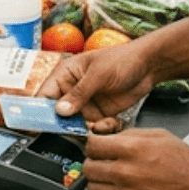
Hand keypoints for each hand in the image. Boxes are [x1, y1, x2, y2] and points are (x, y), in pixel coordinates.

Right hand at [39, 35, 159, 131]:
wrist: (148, 66)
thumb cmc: (122, 59)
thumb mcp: (98, 74)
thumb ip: (79, 93)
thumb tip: (60, 111)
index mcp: (66, 75)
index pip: (45, 95)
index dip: (40, 111)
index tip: (40, 126)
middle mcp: (72, 91)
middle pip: (59, 115)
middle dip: (67, 125)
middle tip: (77, 130)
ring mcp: (86, 103)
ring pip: (76, 125)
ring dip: (87, 129)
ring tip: (102, 124)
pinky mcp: (100, 114)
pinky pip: (93, 128)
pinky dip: (102, 130)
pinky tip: (112, 122)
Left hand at [83, 128, 188, 189]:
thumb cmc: (187, 163)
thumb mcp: (158, 135)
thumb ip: (129, 135)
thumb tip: (107, 137)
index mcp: (132, 149)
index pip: (92, 145)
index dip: (93, 144)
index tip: (97, 146)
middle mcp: (126, 173)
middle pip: (88, 168)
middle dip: (94, 162)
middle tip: (103, 162)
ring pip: (93, 189)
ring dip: (100, 182)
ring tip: (113, 178)